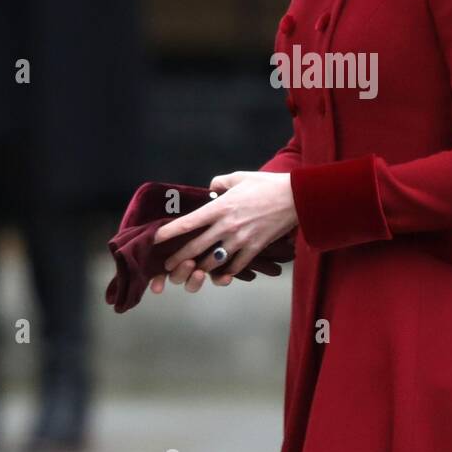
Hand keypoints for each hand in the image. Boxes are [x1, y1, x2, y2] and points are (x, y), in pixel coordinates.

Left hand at [150, 171, 296, 292]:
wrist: (295, 198)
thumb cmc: (267, 185)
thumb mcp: (239, 177)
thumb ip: (220, 183)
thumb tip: (210, 189)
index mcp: (219, 207)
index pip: (188, 223)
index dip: (169, 232)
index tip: (156, 239)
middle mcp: (226, 226)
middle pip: (195, 248)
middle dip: (178, 259)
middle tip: (168, 266)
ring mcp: (240, 240)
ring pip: (212, 261)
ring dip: (200, 268)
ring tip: (193, 271)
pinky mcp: (254, 249)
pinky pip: (235, 267)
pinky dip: (226, 272)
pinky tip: (220, 275)